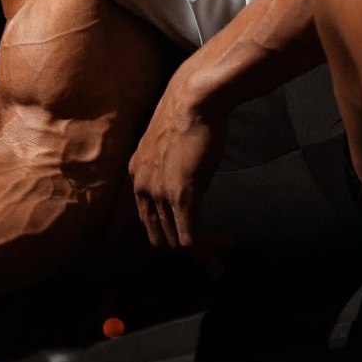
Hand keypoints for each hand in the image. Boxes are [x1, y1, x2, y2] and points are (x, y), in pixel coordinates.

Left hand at [128, 70, 229, 273]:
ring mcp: (160, 193)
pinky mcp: (181, 195)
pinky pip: (190, 238)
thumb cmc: (190, 113)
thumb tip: (191, 182)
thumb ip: (172, 167)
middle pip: (159, 235)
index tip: (195, 231)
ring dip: (200, 251)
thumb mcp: (172, 143)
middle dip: (184, 246)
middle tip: (211, 247)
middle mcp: (142, 186)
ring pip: (176, 240)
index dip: (171, 229)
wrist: (196, 97)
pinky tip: (217, 263)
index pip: (148, 217)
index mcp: (136, 172)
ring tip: (224, 249)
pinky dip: (204, 255)